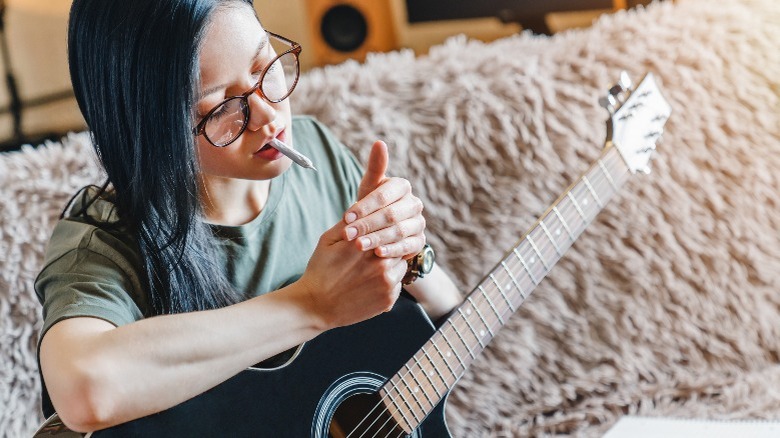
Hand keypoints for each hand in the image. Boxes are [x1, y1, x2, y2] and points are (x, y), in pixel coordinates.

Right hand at [298, 219, 407, 328]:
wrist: (316, 306)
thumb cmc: (320, 270)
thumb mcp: (328, 241)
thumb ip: (348, 223)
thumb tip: (362, 205)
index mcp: (365, 243)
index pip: (388, 227)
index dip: (385, 230)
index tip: (379, 233)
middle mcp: (380, 261)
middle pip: (399, 245)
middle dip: (390, 246)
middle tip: (378, 251)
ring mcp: (386, 282)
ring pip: (401, 265)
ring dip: (392, 264)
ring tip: (374, 269)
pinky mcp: (389, 298)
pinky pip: (398, 284)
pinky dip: (390, 283)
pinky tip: (372, 284)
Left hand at [343, 141, 425, 258]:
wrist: (382, 229)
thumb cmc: (372, 205)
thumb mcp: (370, 187)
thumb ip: (375, 167)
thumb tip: (379, 142)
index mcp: (402, 187)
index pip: (383, 196)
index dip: (364, 207)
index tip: (346, 217)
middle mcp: (414, 204)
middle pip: (391, 215)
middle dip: (367, 225)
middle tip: (348, 234)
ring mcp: (419, 223)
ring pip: (398, 231)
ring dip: (377, 238)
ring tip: (358, 245)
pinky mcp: (420, 241)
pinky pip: (408, 246)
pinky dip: (392, 250)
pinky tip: (377, 254)